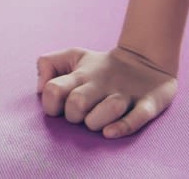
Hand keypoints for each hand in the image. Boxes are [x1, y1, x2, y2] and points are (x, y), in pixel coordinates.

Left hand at [36, 45, 176, 138]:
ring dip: (98, 121)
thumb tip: (40, 88)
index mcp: (82, 75)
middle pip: (78, 102)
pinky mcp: (148, 103)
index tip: (60, 108)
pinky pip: (137, 118)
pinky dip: (123, 127)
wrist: (146, 58)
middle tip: (82, 116)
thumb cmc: (101, 66)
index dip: (50, 104)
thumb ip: (48, 64)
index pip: (53, 89)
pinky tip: (110, 132)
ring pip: (109, 108)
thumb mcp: (73, 56)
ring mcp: (126, 94)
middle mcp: (102, 84)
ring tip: (99, 124)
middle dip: (74, 115)